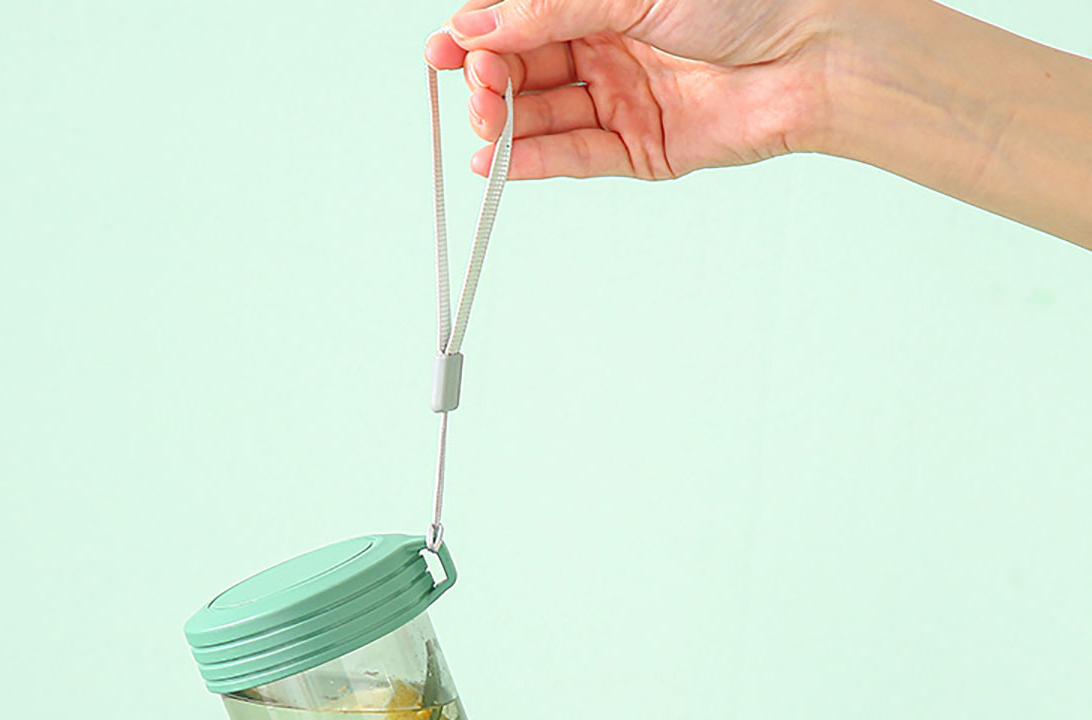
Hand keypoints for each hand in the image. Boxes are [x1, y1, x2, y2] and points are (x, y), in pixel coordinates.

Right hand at [424, 0, 835, 178]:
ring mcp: (624, 99)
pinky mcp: (642, 149)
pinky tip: (498, 163)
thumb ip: (550, 11)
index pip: (523, 18)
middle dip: (490, 81)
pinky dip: (536, 162)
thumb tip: (478, 24)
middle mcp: (609, 47)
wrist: (814, 49)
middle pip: (528, 69)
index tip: (446, 46)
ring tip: (481, 127)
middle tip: (472, 87)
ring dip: (506, 124)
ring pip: (547, 116)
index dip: (481, 32)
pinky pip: (577, 156)